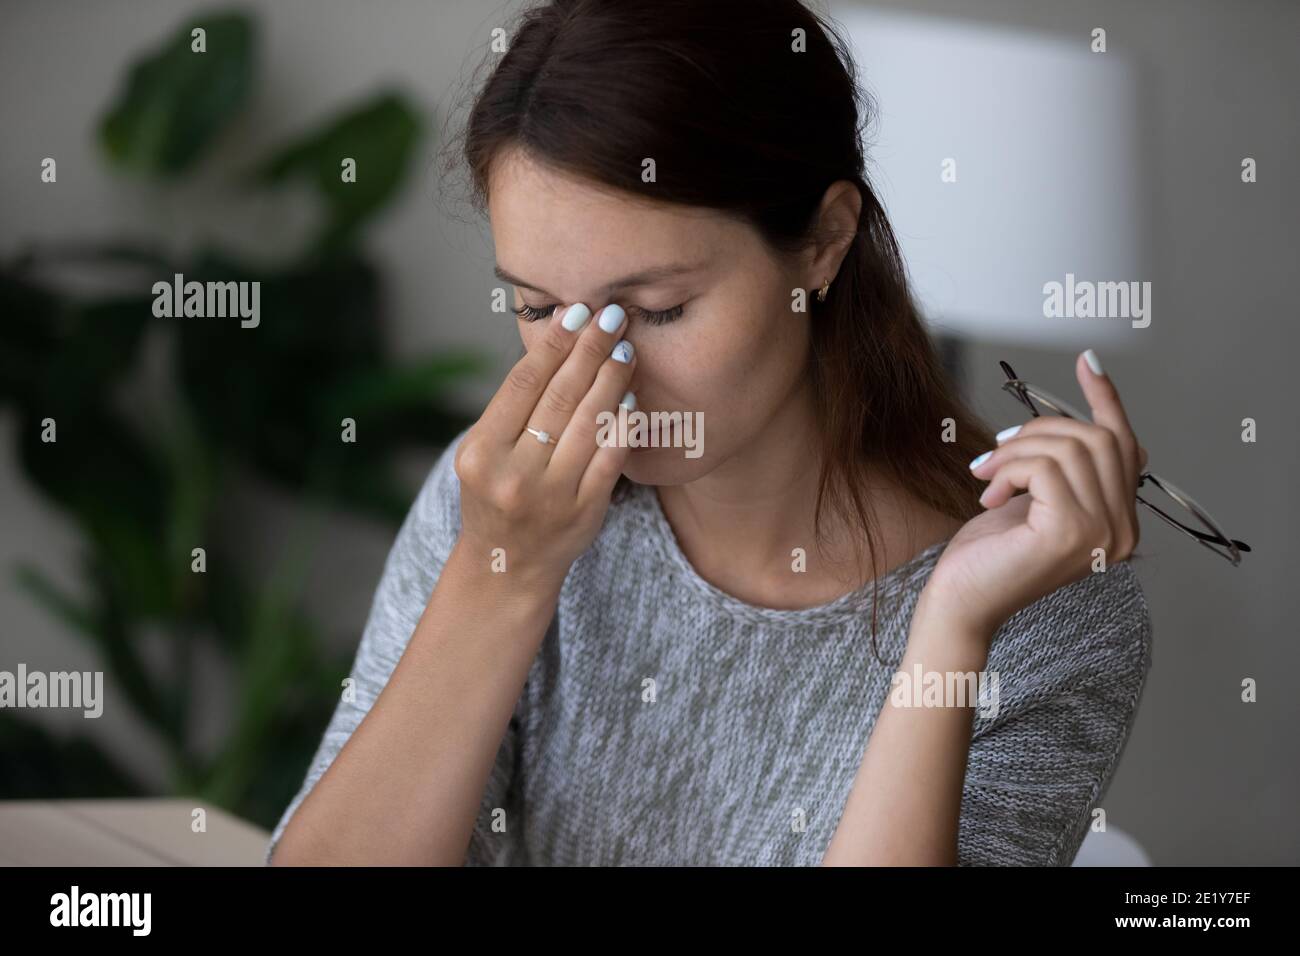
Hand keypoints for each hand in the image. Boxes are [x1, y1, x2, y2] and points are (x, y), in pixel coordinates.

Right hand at [453, 302, 635, 590]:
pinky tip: (630, 397)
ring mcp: (552, 495)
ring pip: (589, 422)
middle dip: (590, 350)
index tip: (575, 312)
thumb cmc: (495, 496)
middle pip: (560, 397)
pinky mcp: (585, 512)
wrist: (507, 567)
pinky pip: (610, 457)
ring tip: (625, 348)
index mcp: (481, 453)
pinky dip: (622, 423)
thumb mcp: (483, 454)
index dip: (552, 344)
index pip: (522, 384)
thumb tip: (558, 344)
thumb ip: (512, 410)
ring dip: (612, 379)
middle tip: (613, 316)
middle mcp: (514, 474)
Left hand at [922, 351, 1149, 640]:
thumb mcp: (1035, 499)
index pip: (1127, 446)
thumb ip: (1065, 468)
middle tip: (997, 451)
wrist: (960, 602)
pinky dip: (1008, 470)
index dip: (1107, 400)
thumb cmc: (990, 554)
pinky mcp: (1070, 531)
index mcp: (1121, 524)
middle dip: (1040, 431)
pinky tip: (988, 495)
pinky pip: (1045, 467)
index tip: (1088, 362)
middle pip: (1097, 438)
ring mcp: (1103, 534)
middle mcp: (1124, 532)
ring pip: (1068, 448)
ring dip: (1015, 452)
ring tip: (985, 475)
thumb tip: (1084, 421)